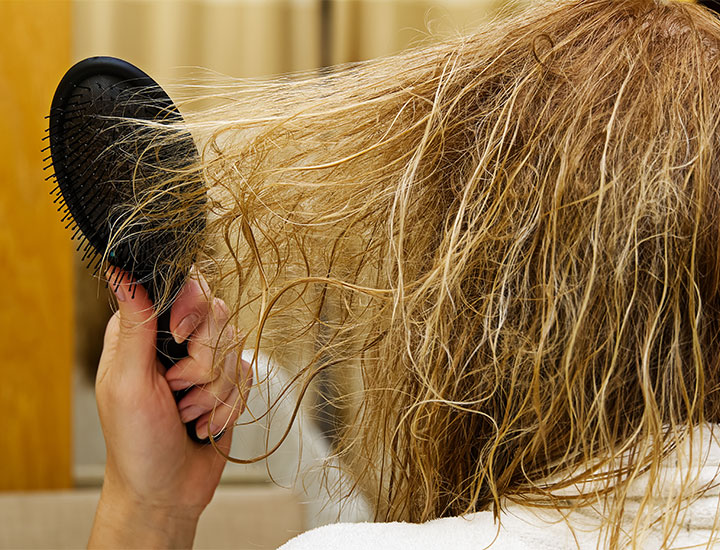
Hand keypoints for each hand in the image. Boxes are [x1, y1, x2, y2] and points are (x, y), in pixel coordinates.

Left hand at [89, 270, 251, 547]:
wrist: (167, 490)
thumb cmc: (135, 442)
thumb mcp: (128, 382)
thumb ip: (135, 325)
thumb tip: (118, 268)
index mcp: (143, 330)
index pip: (181, 286)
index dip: (190, 307)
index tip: (181, 335)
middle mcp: (175, 339)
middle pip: (216, 315)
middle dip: (202, 363)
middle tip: (176, 390)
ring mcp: (204, 360)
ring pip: (235, 347)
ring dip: (212, 392)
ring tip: (186, 414)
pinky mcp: (227, 382)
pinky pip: (247, 374)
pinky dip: (227, 405)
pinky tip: (204, 424)